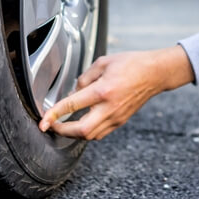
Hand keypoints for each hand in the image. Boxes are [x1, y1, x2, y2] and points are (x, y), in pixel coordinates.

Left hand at [38, 45, 194, 139]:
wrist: (155, 73)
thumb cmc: (132, 64)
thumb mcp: (103, 62)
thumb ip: (85, 78)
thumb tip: (74, 92)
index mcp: (103, 90)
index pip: (72, 106)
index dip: (53, 115)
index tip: (43, 121)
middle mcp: (109, 107)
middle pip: (81, 130)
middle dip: (62, 131)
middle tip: (51, 125)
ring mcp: (116, 117)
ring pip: (90, 136)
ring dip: (74, 133)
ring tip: (64, 125)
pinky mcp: (121, 121)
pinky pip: (100, 133)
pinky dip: (87, 131)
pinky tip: (82, 123)